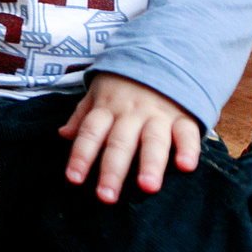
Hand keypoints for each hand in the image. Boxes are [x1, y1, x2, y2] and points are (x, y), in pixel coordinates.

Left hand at [58, 72, 201, 202]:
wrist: (164, 55)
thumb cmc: (125, 83)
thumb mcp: (98, 92)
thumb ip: (82, 115)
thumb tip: (63, 135)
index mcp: (107, 108)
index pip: (90, 133)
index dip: (81, 155)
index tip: (74, 179)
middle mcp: (131, 114)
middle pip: (120, 143)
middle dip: (113, 170)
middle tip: (106, 196)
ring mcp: (159, 115)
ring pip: (153, 141)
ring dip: (150, 164)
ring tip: (147, 187)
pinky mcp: (184, 116)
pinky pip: (187, 133)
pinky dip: (188, 149)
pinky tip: (185, 166)